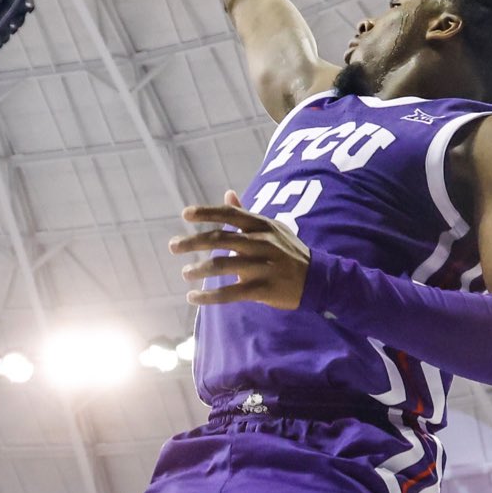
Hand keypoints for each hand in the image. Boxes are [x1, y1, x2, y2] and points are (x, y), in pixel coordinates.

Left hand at [170, 192, 309, 309]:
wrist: (318, 278)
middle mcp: (261, 243)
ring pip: (223, 266)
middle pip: (220, 239)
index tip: (185, 214)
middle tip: (173, 246)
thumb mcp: (271, 228)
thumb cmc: (288, 251)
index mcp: (261, 226)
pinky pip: (230, 293)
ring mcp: (263, 266)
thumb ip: (246, 213)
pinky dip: (209, 296)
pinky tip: (193, 298)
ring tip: (185, 273)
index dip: (207, 213)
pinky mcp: (263, 289)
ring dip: (199, 269)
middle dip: (193, 242)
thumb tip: (227, 194)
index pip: (230, 215)